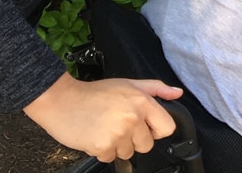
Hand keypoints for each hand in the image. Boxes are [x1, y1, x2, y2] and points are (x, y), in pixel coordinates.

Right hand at [24, 72, 182, 161]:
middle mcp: (133, 118)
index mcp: (143, 102)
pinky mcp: (102, 147)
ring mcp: (118, 134)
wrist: (64, 101)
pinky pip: (110, 158)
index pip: (167, 128)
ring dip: (118, 145)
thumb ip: (157, 88)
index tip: (146, 126)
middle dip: (136, 138)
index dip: (157, 129)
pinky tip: (97, 135)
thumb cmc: (96, 93)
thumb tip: (178, 94)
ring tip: (107, 128)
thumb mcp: (130, 84)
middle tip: (120, 125)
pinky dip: (103, 151)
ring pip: (128, 153)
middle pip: (147, 144)